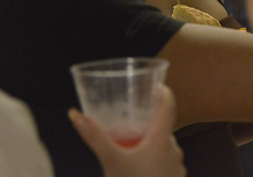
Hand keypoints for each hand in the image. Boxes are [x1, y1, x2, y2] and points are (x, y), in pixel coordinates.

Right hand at [69, 85, 185, 176]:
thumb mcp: (111, 160)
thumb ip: (95, 137)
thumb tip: (75, 114)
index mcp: (162, 141)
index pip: (170, 107)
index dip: (165, 93)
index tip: (158, 84)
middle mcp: (174, 152)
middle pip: (166, 129)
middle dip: (152, 122)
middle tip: (136, 117)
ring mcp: (176, 169)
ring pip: (166, 148)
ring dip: (153, 143)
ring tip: (135, 143)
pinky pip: (166, 165)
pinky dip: (155, 161)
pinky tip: (140, 169)